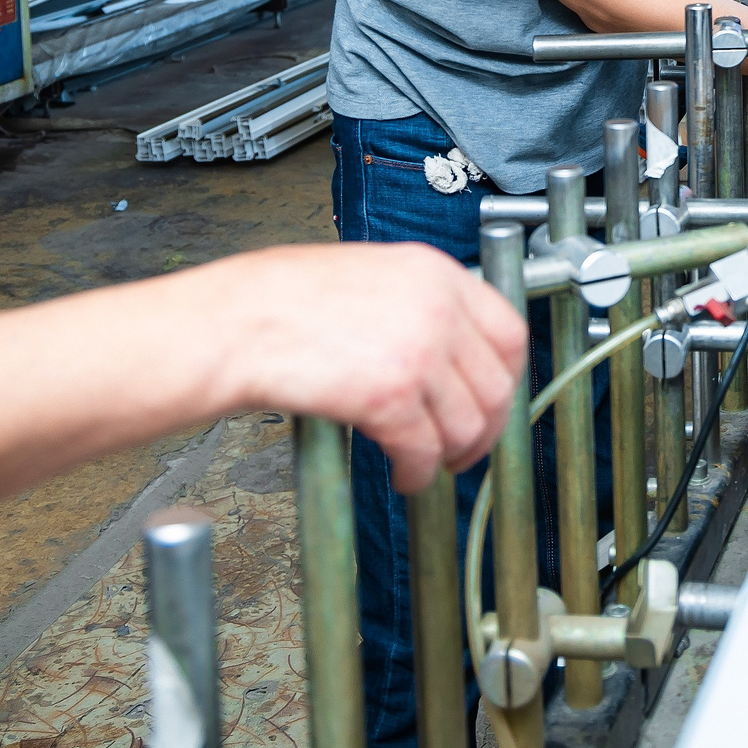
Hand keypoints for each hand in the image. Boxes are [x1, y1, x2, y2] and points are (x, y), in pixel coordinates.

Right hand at [215, 243, 527, 491]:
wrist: (237, 321)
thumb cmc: (284, 298)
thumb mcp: (372, 274)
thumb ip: (419, 302)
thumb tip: (451, 347)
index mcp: (435, 272)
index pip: (509, 332)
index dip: (507, 378)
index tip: (494, 399)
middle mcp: (437, 308)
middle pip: (496, 385)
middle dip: (486, 427)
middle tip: (465, 446)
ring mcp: (418, 351)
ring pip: (467, 424)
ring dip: (452, 455)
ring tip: (428, 463)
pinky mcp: (390, 396)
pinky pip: (424, 451)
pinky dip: (418, 473)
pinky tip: (404, 475)